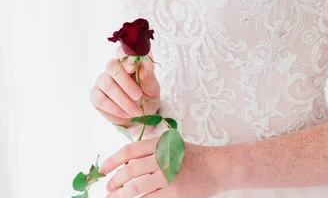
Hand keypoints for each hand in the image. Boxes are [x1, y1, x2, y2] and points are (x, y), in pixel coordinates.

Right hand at [89, 45, 160, 126]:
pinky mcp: (95, 95)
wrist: (138, 115)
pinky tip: (126, 114)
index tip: (133, 68)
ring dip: (124, 100)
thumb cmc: (146, 95)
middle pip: (112, 67)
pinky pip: (101, 99)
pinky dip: (115, 108)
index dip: (125, 58)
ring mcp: (102, 80)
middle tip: (138, 96)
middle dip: (126, 83)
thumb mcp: (152, 87)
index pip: (121, 51)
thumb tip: (141, 68)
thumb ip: (148, 78)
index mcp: (127, 61)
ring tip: (136, 111)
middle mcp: (112, 68)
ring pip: (108, 85)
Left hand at [99, 137, 222, 197]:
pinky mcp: (173, 192)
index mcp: (159, 144)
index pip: (129, 151)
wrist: (215, 167)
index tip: (103, 169)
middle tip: (108, 188)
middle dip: (115, 181)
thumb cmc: (193, 156)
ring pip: (136, 188)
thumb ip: (152, 152)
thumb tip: (127, 164)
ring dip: (121, 195)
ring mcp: (167, 176)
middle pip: (130, 171)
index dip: (113, 160)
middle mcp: (161, 158)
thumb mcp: (171, 145)